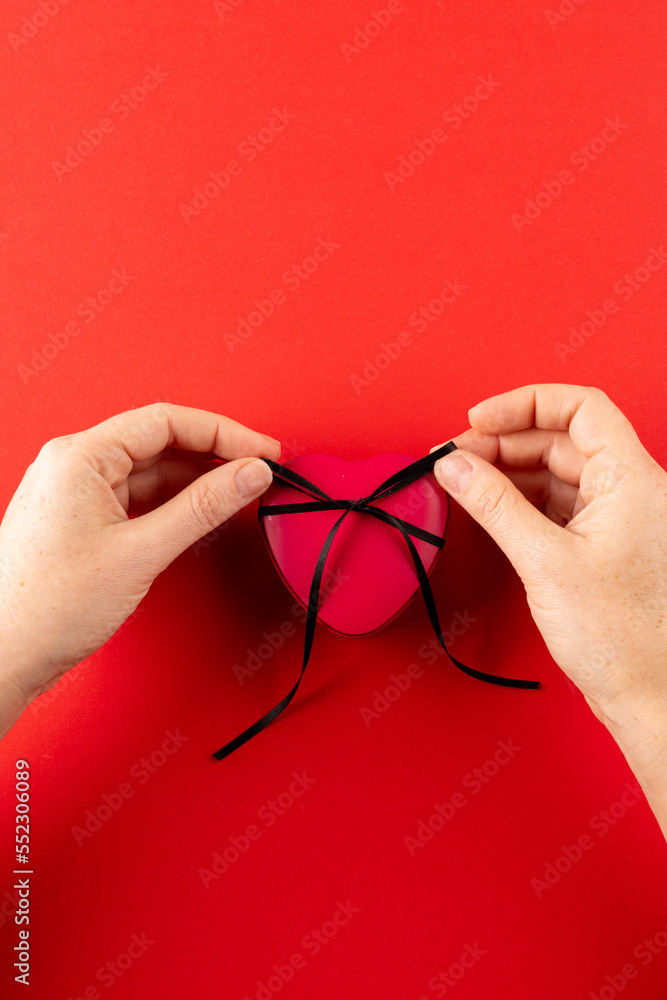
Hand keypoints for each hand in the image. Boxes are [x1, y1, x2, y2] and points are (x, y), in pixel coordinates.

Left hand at [0, 403, 279, 730]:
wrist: (4, 656)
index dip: (224, 432)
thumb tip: (247, 475)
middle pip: (159, 441)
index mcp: (80, 457)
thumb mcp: (141, 551)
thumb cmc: (47, 607)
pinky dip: (173, 502)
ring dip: (196, 479)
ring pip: (150, 470)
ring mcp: (75, 492)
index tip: (262, 451)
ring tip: (239, 492)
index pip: (166, 421)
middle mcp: (73, 465)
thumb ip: (202, 508)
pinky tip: (201, 513)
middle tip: (260, 469)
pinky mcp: (80, 518)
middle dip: (214, 453)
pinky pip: (137, 496)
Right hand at [431, 385, 666, 834]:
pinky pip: (557, 503)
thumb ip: (494, 505)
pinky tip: (488, 508)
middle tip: (454, 459)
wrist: (649, 697)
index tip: (477, 420)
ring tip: (462, 482)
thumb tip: (454, 466)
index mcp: (633, 480)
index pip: (581, 408)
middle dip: (504, 441)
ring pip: (557, 470)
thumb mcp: (545, 561)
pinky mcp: (602, 544)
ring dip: (508, 471)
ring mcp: (617, 518)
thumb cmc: (621, 639)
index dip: (525, 403)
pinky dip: (520, 501)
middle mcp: (630, 490)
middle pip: (562, 438)